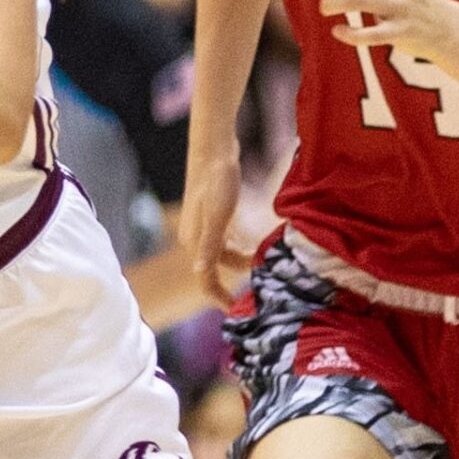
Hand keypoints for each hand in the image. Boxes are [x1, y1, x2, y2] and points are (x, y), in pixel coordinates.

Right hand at [179, 141, 250, 306]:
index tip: (237, 311)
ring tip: (263, 260)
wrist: (214, 147)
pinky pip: (224, 240)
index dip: (219, 297)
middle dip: (236, 276)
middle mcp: (195, 237)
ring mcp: (202, 226)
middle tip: (264, 280)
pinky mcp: (211, 214)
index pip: (204, 279)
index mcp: (194, 242)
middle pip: (216, 267)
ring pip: (222, 253)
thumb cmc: (217, 180)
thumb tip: (200, 272)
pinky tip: (253, 243)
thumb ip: (210, 245)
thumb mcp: (218, 215)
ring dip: (240, 260)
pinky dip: (238, 246)